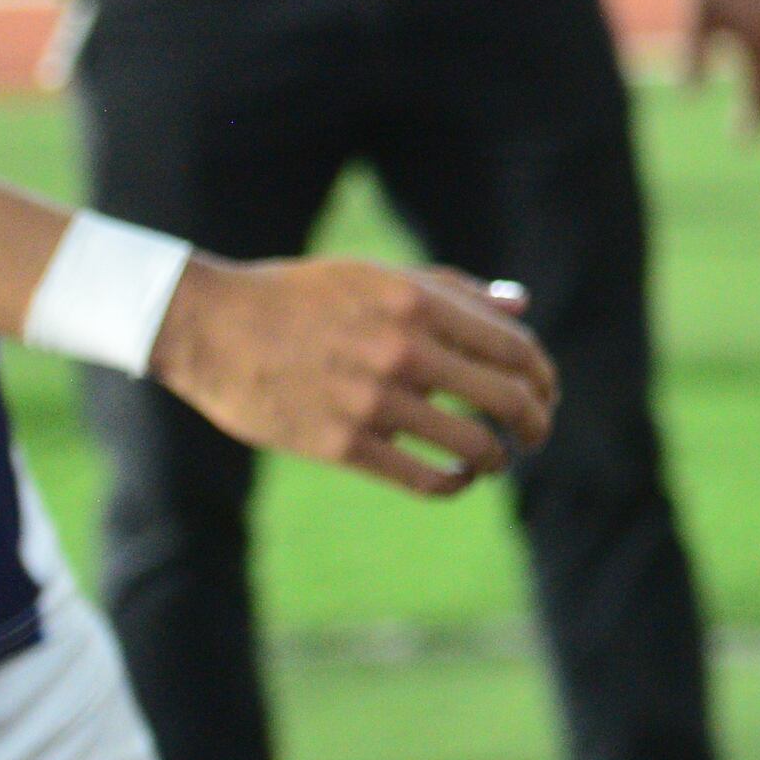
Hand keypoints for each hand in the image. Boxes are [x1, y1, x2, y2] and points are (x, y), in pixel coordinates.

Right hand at [150, 259, 555, 495]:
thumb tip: (521, 305)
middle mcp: (402, 349)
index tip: (546, 392)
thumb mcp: (381, 275)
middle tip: (536, 432)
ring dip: (498, 457)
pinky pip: (423, 477)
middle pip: (505, 397)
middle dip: (534, 421)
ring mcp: (371, 400)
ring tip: (497, 458)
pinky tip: (458, 478)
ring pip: (471, 444)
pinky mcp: (341, 444)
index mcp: (417, 302)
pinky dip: (455, 483)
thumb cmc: (304, 297)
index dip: (542, 376)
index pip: (513, 347)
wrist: (214, 328)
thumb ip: (455, 291)